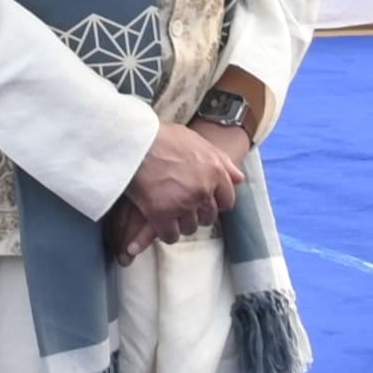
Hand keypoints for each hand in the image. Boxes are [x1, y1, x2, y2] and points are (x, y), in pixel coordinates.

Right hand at [107, 113, 248, 259]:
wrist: (134, 142)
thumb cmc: (162, 137)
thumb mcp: (196, 141)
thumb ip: (220, 161)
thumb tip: (239, 178)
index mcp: (215, 171)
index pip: (227, 201)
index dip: (216, 202)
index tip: (203, 201)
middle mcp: (203, 190)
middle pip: (208, 217)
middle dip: (197, 213)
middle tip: (182, 205)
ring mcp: (183, 204)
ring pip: (190, 227)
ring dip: (180, 223)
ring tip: (169, 212)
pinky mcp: (161, 215)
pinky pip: (171, 235)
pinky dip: (165, 232)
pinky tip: (159, 223)